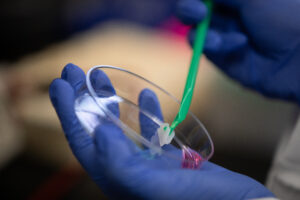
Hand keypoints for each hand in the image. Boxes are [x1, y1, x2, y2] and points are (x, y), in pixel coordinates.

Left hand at [49, 63, 273, 198]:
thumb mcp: (157, 187)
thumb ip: (123, 165)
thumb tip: (100, 131)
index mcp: (118, 180)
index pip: (84, 142)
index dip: (69, 113)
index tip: (60, 83)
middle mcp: (128, 172)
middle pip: (97, 131)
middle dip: (82, 100)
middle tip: (73, 71)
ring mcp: (147, 164)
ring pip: (120, 127)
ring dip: (109, 101)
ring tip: (99, 76)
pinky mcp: (167, 158)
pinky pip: (150, 130)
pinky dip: (146, 112)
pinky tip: (146, 95)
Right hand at [177, 0, 299, 101]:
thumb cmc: (286, 15)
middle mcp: (229, 13)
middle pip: (194, 10)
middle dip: (189, 10)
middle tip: (196, 13)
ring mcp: (225, 35)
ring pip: (196, 31)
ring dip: (203, 32)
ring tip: (218, 39)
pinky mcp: (223, 57)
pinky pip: (206, 49)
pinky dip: (218, 46)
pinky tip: (239, 44)